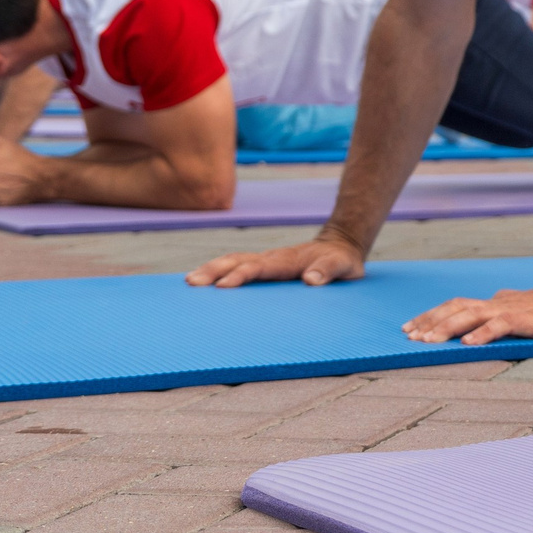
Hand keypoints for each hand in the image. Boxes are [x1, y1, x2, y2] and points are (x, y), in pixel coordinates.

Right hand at [186, 233, 367, 288]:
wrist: (340, 246)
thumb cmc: (341, 260)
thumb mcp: (343, 266)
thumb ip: (328, 271)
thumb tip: (311, 280)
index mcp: (287, 261)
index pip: (259, 267)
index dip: (241, 275)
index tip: (224, 286)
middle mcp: (271, 258)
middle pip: (238, 260)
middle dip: (214, 270)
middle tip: (193, 282)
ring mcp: (265, 260)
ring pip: (232, 260)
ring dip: (211, 268)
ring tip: (189, 281)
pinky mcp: (263, 264)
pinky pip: (236, 264)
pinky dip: (218, 269)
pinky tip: (203, 279)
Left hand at [401, 279, 532, 344]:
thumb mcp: (522, 309)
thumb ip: (502, 311)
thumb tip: (485, 314)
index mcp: (496, 303)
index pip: (457, 305)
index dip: (432, 315)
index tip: (410, 328)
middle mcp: (500, 304)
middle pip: (458, 308)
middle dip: (431, 322)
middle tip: (411, 337)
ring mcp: (516, 311)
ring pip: (473, 314)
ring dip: (448, 327)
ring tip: (429, 341)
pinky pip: (503, 325)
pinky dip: (483, 333)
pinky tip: (469, 344)